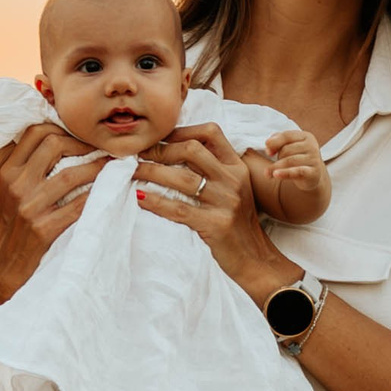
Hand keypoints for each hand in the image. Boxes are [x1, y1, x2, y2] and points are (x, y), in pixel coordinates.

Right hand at [0, 125, 104, 317]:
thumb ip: (26, 171)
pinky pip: (80, 205)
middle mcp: (15, 185)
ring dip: (100, 168)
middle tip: (105, 148)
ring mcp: (29, 208)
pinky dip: (100, 197)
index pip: (36, 132)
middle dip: (85, 143)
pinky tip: (113, 194)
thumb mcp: (8, 196)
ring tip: (117, 166)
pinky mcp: (43, 230)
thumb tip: (59, 144)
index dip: (64, 127)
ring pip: (72, 174)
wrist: (2, 277)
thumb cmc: (10, 234)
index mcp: (6, 173)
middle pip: (55, 144)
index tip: (83, 134)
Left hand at [132, 124, 301, 304]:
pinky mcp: (216, 225)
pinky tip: (140, 198)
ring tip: (132, 172)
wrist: (257, 260)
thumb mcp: (234, 190)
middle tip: (139, 154)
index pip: (210, 133)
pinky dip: (156, 202)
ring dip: (152, 173)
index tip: (159, 138)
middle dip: (161, 149)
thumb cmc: (238, 224)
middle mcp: (233, 180)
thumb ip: (213, 171)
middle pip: (192, 150)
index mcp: (238, 167)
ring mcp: (226, 202)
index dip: (181, 131)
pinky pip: (179, 209)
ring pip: (182, 179)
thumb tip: (174, 153)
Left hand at [265, 129, 324, 187]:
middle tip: (277, 165)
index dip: (274, 143)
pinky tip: (275, 175)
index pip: (287, 136)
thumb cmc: (296, 158)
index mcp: (305, 136)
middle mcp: (312, 146)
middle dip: (278, 157)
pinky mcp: (314, 172)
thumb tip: (268, 149)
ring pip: (289, 161)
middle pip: (287, 150)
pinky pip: (297, 171)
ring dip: (276, 167)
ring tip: (268, 173)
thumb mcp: (288, 146)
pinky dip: (285, 173)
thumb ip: (276, 141)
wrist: (312, 176)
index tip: (268, 153)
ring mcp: (314, 159)